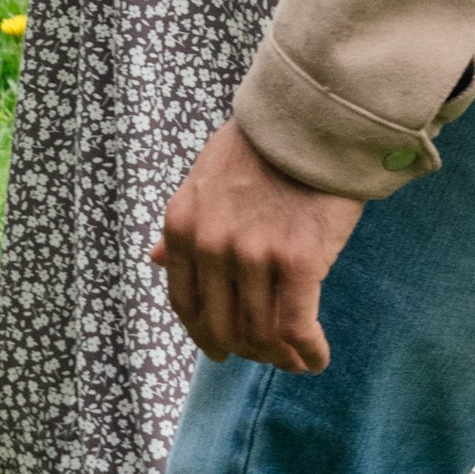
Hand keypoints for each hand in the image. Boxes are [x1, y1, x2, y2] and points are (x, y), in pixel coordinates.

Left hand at [153, 120, 363, 369]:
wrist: (312, 116)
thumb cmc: (261, 144)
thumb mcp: (206, 177)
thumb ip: (185, 224)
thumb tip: (157, 259)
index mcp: (182, 225)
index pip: (186, 305)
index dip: (206, 334)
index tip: (224, 349)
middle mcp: (210, 244)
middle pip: (225, 327)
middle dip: (248, 349)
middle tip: (268, 353)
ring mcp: (252, 254)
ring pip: (262, 333)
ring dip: (281, 356)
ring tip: (296, 358)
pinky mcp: (297, 260)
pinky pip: (297, 329)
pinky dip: (308, 352)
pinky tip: (317, 357)